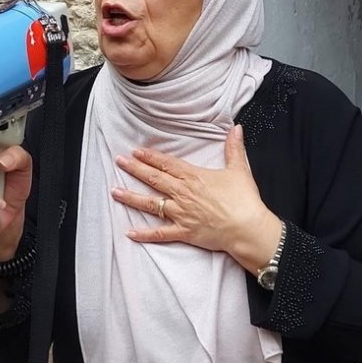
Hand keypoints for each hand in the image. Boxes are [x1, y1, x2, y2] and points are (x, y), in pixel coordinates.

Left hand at [111, 124, 282, 273]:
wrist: (247, 228)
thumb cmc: (244, 200)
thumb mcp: (239, 170)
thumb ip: (234, 148)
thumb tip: (235, 128)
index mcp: (194, 177)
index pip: (167, 164)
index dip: (150, 157)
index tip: (136, 151)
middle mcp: (183, 194)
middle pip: (154, 179)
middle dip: (134, 169)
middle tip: (118, 161)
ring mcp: (181, 213)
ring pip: (151, 204)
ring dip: (131, 197)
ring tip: (114, 191)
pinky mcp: (183, 232)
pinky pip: (160, 233)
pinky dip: (144, 234)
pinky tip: (129, 232)